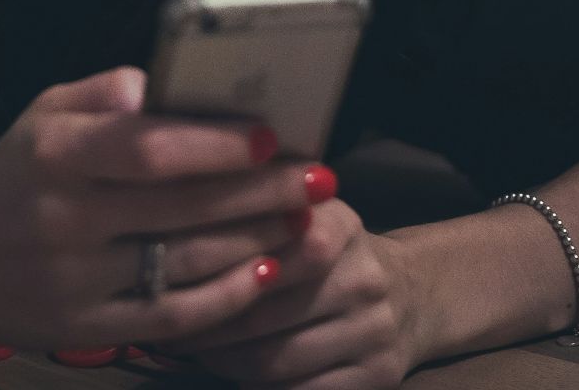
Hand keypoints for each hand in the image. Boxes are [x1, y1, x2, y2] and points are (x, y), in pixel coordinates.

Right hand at [0, 66, 325, 348]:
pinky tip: (263, 273)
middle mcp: (64, 218)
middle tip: (319, 179)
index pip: (148, 148)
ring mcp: (76, 280)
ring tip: (306, 219)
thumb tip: (158, 80)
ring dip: (257, 241)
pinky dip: (224, 297)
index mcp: (54, 155)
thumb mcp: (39, 117)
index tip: (271, 136)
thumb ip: (101, 93)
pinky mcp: (87, 327)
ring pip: (186, 261)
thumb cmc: (10, 180)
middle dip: (262, 192)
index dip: (215, 144)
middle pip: (182, 208)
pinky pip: (172, 317)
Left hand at [156, 199, 425, 388]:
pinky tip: (236, 373)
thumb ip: (250, 208)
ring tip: (194, 350)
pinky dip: (258, 387)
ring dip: (223, 361)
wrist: (413, 293)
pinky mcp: (378, 376)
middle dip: (204, 326)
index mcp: (335, 226)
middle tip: (167, 325)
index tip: (165, 283)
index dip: (205, 275)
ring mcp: (373, 331)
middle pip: (259, 316)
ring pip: (274, 361)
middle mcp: (361, 277)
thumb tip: (169, 213)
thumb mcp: (303, 212)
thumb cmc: (331, 252)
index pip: (258, 255)